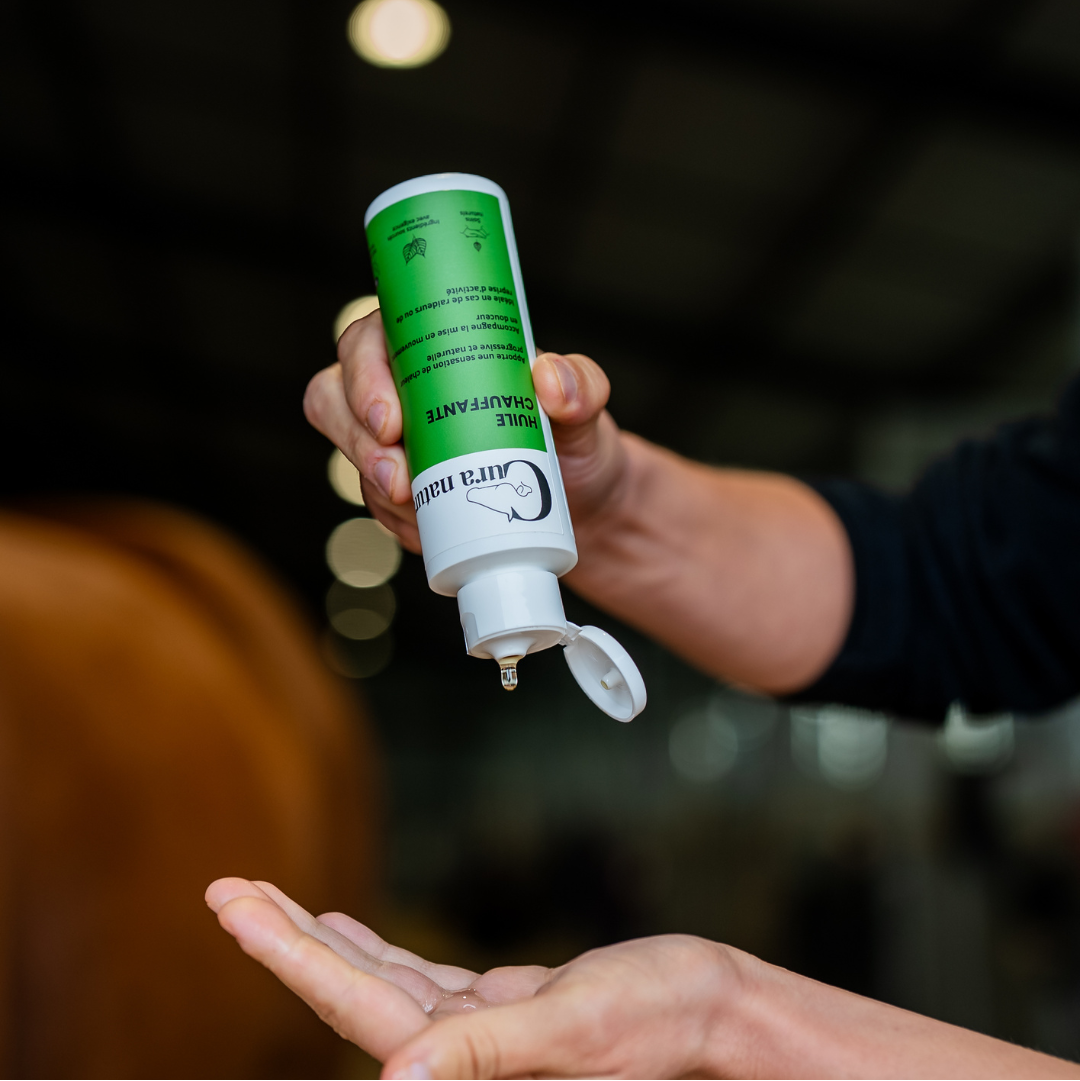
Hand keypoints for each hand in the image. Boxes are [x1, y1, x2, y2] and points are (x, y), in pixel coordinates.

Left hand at [206, 877, 738, 1078]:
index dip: (287, 953)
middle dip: (283, 938)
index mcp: (465, 1065)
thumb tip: (396, 1079)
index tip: (235, 905)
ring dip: (321, 939)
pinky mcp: (502, 1011)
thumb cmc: (658, 1017)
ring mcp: (477, 1032)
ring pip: (378, 979)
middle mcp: (457, 1057)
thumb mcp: (574, 1025)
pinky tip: (344, 926)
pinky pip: (419, 977)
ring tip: (266, 902)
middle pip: (348, 991)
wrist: (711, 1008)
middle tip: (226, 889)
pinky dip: (376, 947)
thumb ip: (485, 1051)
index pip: (354, 1006)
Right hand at [303, 311, 627, 553]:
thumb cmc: (574, 440)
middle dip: (356, 441)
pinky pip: (373, 501)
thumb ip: (581, 385)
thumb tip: (549, 379)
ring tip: (417, 513)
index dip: (364, 375)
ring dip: (373, 485)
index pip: (371, 338)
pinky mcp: (399, 484)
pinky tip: (426, 532)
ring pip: (348, 451)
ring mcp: (394, 437)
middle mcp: (403, 384)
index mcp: (434, 341)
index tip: (392, 421)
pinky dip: (395, 521)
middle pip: (336, 395)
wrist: (579, 505)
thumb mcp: (588, 407)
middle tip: (400, 480)